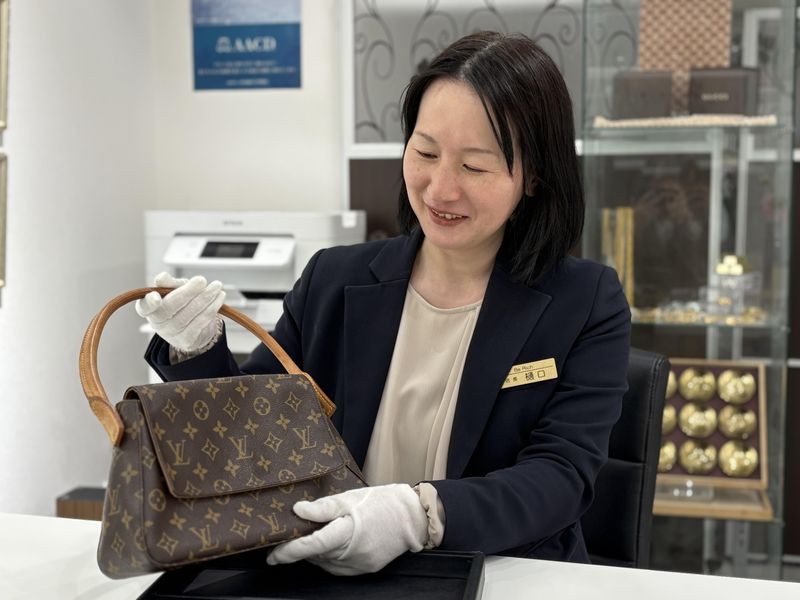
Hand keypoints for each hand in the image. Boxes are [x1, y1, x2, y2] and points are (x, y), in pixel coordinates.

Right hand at [135, 272, 224, 352]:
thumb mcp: (174, 289)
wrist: (195, 324)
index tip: (156, 296)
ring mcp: (172, 334)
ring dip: (205, 298)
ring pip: (189, 314)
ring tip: (216, 286)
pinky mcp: (187, 340)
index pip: (145, 307)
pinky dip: (212, 307)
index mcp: (149, 309)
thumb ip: (169, 283)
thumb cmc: (181, 302)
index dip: (149, 302)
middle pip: (170, 307)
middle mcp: (157, 323)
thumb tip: (162, 277)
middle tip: (201, 280)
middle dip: (188, 292)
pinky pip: (201, 322)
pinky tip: (219, 297)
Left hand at [266, 483, 428, 575]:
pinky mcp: (365, 569)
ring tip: (310, 538)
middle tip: (287, 539)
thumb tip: (298, 510)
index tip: (273, 554)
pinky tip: (329, 546)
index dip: (289, 551)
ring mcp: (360, 565)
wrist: (411, 516)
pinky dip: (328, 559)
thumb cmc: (381, 502)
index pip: (312, 545)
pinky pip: (338, 567)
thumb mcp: (350, 497)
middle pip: (316, 556)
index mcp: (348, 531)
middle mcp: (353, 553)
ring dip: (314, 554)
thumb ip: (323, 507)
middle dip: (299, 550)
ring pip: (326, 564)